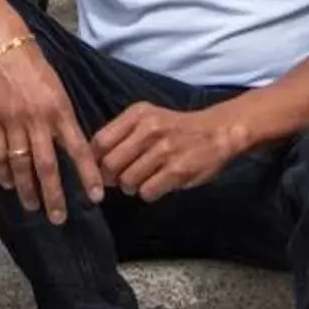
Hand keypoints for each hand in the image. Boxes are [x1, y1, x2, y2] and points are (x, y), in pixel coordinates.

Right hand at [0, 32, 101, 221]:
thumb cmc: (32, 64)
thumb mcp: (57, 88)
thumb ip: (63, 118)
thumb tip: (71, 148)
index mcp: (60, 110)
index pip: (79, 150)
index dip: (88, 176)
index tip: (96, 198)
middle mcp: (39, 119)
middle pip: (48, 166)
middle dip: (54, 196)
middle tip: (58, 218)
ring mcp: (13, 121)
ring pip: (21, 165)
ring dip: (27, 190)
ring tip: (32, 206)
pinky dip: (3, 173)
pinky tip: (7, 184)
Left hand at [93, 100, 253, 200]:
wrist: (216, 132)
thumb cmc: (175, 129)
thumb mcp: (147, 119)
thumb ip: (120, 135)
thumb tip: (92, 162)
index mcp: (137, 114)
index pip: (100, 142)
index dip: (94, 161)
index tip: (99, 169)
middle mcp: (149, 129)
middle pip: (110, 164)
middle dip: (111, 178)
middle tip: (121, 179)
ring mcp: (164, 150)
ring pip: (127, 181)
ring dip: (131, 187)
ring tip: (142, 180)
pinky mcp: (178, 170)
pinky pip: (147, 192)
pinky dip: (147, 193)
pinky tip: (156, 185)